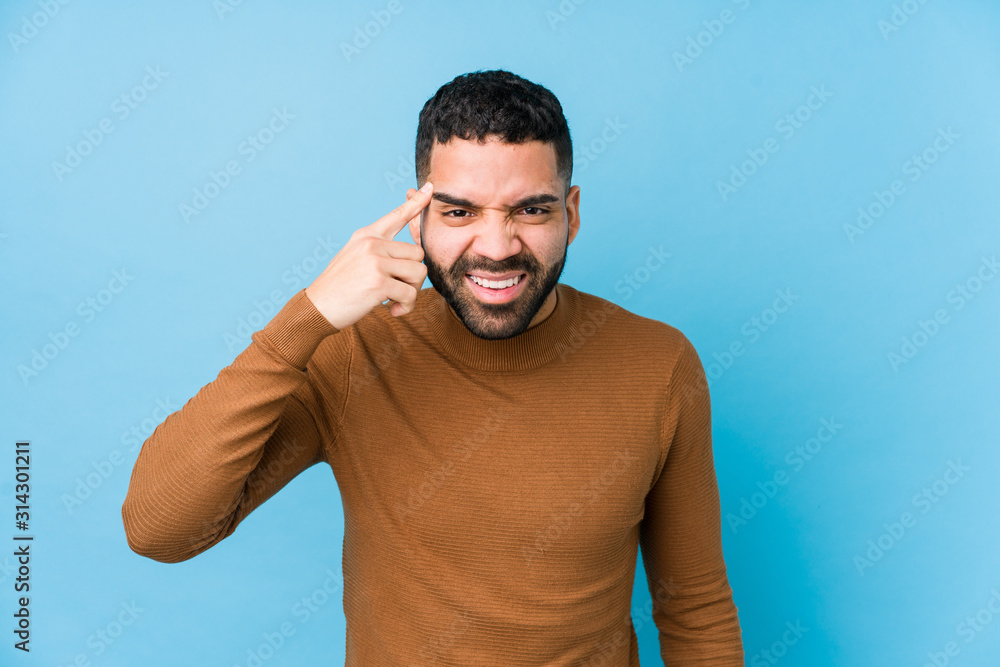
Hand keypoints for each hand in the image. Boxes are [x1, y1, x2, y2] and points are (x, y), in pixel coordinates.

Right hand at [305, 182, 432, 329]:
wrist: (317, 307)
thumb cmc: (340, 286)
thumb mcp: (355, 257)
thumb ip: (379, 250)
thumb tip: (411, 254)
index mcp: (367, 235)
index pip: (397, 215)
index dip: (416, 203)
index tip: (430, 187)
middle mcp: (372, 244)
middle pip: (418, 254)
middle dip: (414, 276)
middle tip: (399, 290)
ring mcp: (375, 262)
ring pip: (418, 273)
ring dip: (411, 292)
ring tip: (395, 300)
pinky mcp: (379, 283)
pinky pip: (410, 294)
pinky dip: (406, 307)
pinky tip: (393, 310)